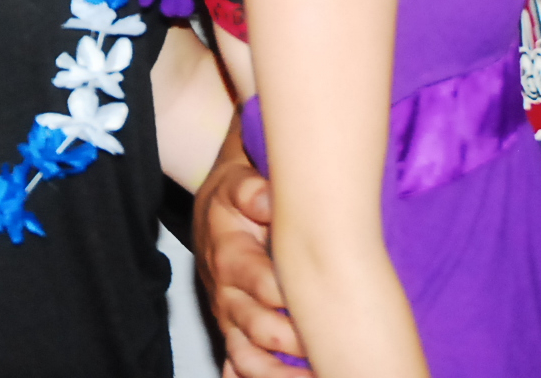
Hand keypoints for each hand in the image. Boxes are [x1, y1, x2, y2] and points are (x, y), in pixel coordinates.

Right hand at [194, 123, 307, 375]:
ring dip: (278, 372)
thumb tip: (267, 200)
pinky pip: (240, 367)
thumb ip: (250, 189)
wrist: (217, 210)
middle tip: (323, 344)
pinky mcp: (235, 332)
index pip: (257, 281)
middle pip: (254, 326)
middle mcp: (226, 292)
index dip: (286, 293)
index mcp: (228, 255)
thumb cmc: (237, 196)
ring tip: (315, 375)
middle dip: (289, 338)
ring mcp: (230, 317)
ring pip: (247, 357)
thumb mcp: (239, 182)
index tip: (321, 296)